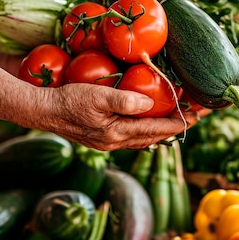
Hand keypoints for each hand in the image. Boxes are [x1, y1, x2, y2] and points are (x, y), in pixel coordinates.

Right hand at [38, 83, 199, 150]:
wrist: (43, 111)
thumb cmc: (69, 101)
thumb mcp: (97, 96)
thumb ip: (124, 100)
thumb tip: (150, 104)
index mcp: (117, 134)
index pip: (156, 130)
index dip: (177, 123)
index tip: (195, 116)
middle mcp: (115, 143)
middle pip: (153, 137)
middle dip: (173, 127)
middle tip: (192, 117)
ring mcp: (108, 144)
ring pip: (143, 139)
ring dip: (160, 130)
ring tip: (176, 120)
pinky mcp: (101, 139)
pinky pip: (131, 137)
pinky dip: (145, 130)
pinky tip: (148, 123)